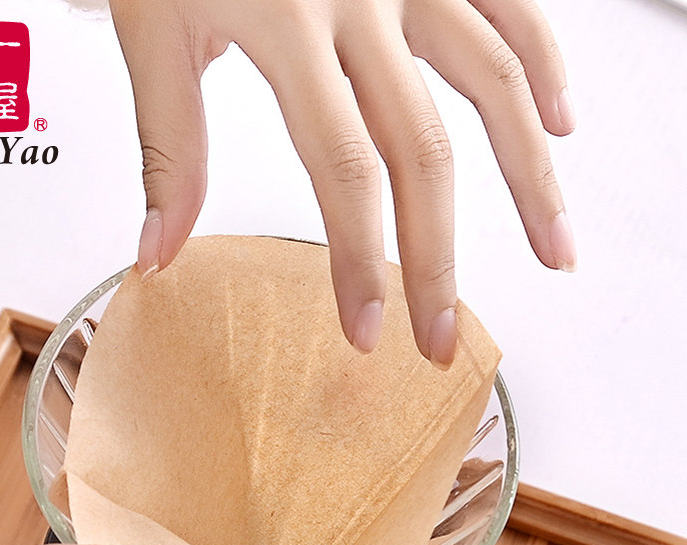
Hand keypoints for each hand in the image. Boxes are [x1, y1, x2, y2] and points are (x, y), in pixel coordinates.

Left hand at [110, 0, 576, 364]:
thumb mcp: (151, 28)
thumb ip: (168, 148)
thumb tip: (160, 255)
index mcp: (287, 24)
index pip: (340, 171)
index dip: (359, 261)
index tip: (369, 333)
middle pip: (422, 152)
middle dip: (436, 259)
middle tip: (444, 340)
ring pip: (495, 82)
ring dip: (530, 177)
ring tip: (556, 253)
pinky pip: (514, 5)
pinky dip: (545, 62)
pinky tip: (563, 125)